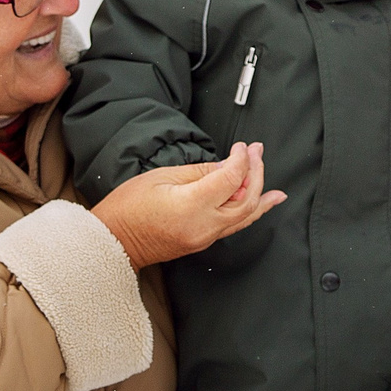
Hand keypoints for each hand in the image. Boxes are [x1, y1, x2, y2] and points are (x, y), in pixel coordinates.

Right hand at [91, 143, 284, 269]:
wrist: (113, 243)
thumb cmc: (128, 208)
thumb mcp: (161, 177)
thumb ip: (199, 172)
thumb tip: (227, 166)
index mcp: (192, 205)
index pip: (232, 178)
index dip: (241, 159)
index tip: (243, 147)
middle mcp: (204, 225)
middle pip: (246, 199)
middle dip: (257, 174)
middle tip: (258, 153)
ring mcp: (205, 237)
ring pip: (245, 217)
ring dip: (261, 197)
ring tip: (277, 188)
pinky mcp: (202, 243)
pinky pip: (234, 227)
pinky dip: (250, 213)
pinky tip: (261, 206)